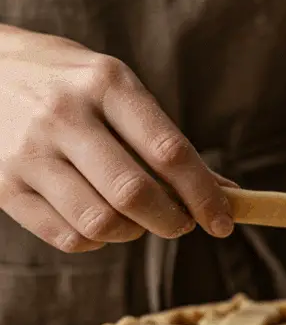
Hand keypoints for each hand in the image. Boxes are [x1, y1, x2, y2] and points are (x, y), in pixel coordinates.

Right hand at [0, 26, 234, 252]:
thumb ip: (162, 138)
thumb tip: (225, 192)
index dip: (203, 194)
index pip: (168, 151)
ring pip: (100, 223)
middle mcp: (64, 115)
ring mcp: (29, 152)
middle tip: (181, 224)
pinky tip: (98, 223)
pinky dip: (95, 242)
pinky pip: (66, 237)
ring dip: (132, 234)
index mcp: (105, 83)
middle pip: (134, 193)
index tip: (224, 221)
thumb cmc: (64, 82)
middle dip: (172, 221)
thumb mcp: (112, 87)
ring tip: (136, 222)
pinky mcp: (5, 186)